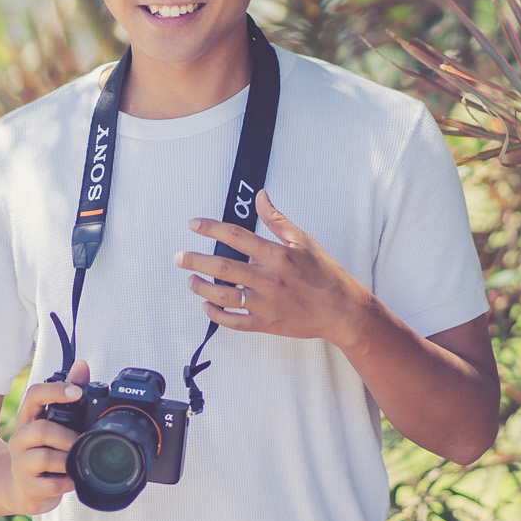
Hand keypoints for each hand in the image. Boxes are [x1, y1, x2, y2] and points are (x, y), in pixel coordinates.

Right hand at [4, 359, 87, 514]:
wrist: (21, 489)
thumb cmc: (43, 451)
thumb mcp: (54, 423)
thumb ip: (68, 396)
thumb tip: (82, 365)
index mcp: (28, 418)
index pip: (35, 395)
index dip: (55, 391)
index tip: (77, 393)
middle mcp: (20, 438)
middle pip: (42, 429)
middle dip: (68, 436)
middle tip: (82, 441)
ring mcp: (20, 464)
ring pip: (45, 458)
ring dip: (68, 460)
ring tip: (78, 463)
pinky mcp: (27, 488)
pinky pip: (50, 484)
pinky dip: (67, 482)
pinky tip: (72, 480)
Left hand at [174, 190, 375, 347]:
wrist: (341, 310)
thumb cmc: (324, 274)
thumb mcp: (302, 241)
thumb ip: (276, 220)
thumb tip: (260, 196)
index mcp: (277, 255)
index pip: (236, 236)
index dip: (211, 228)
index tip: (193, 225)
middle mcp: (268, 279)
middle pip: (222, 267)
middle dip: (196, 261)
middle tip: (179, 257)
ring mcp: (265, 303)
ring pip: (223, 296)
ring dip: (201, 288)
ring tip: (190, 280)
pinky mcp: (265, 323)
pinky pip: (234, 321)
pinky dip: (216, 315)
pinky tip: (206, 306)